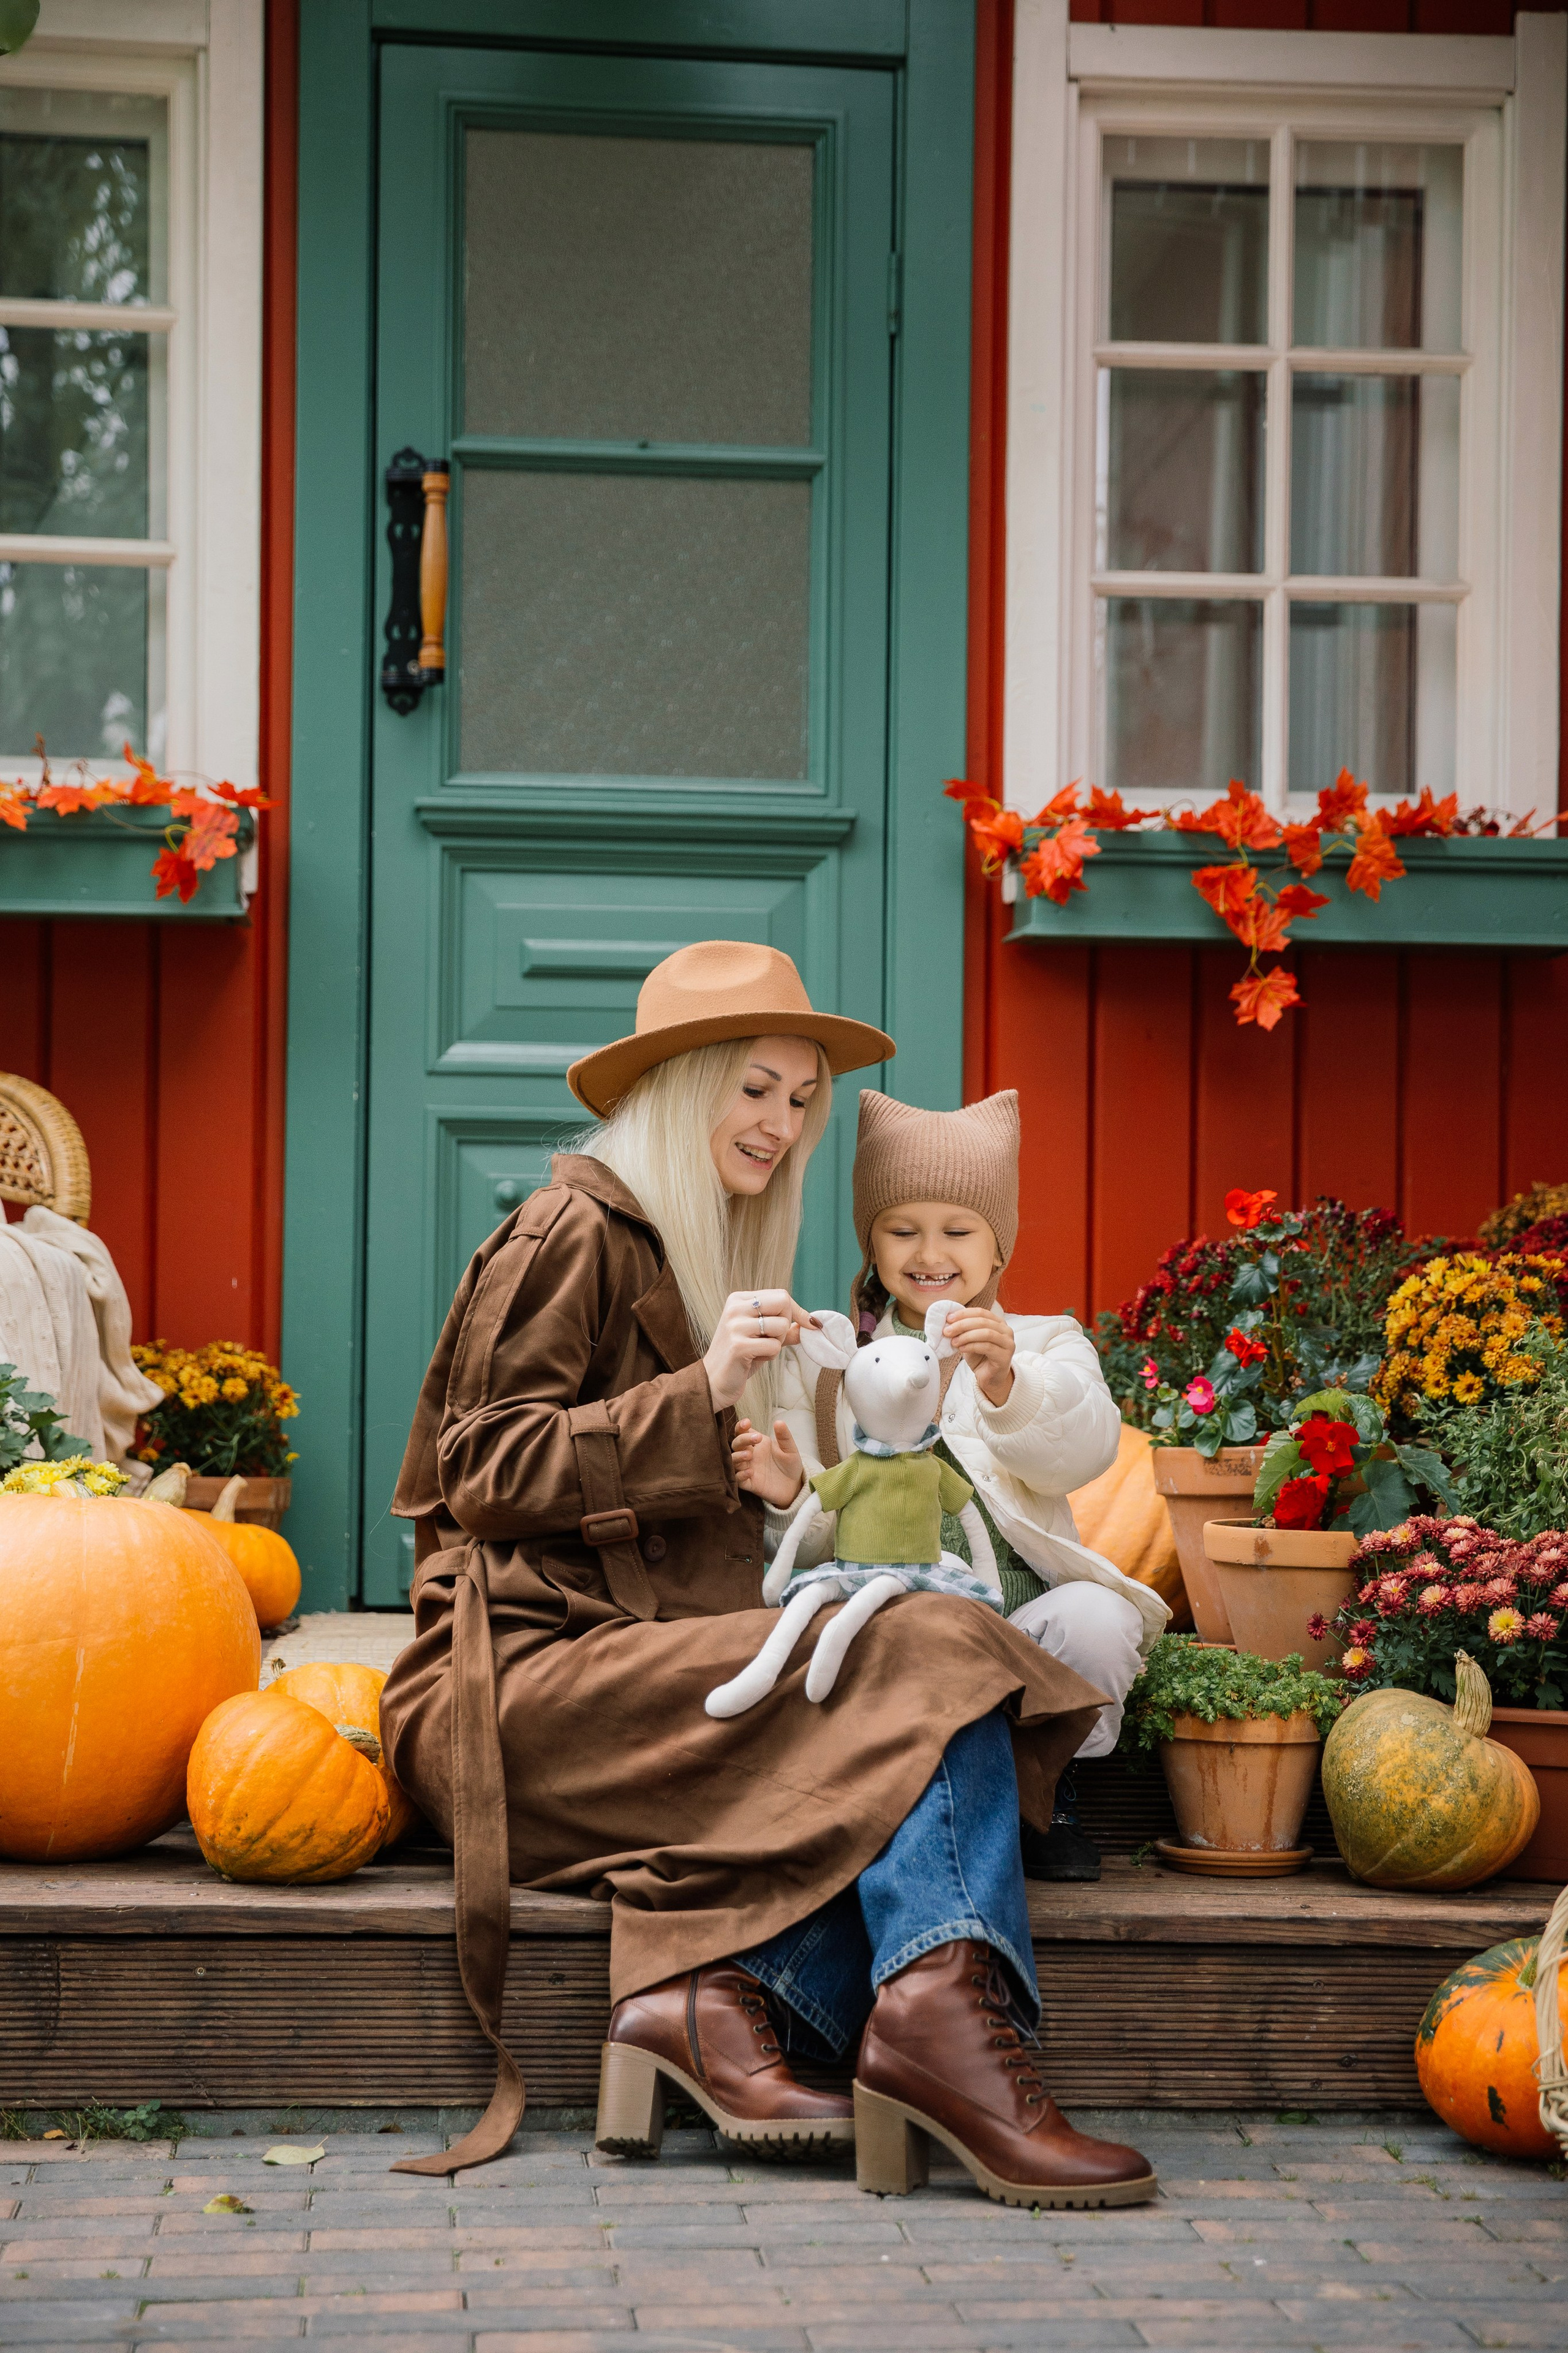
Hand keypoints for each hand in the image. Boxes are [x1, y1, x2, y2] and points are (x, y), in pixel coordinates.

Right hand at [703, 1289, 818, 1412]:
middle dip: (786, 1324)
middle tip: (771, 1339)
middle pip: (783, 1303)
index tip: (808, 1324)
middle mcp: (735, 1308)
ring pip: (781, 1325)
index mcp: (739, 1299)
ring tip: (759, 1350)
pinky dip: (770, 1356)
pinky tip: (754, 1359)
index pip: (781, 1295)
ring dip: (777, 1343)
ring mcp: (735, 1326)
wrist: (714, 1381)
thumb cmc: (741, 1357)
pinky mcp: (738, 1346)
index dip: (797, 1311)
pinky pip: (774, 1346)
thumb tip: (813, 1323)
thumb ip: (786, 1328)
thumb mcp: (763, 1336)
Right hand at [732, 1417, 805, 1508]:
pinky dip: (741, 1475)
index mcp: (757, 1443)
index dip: (741, 1426)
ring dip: (738, 1456)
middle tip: (756, 1438)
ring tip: (749, 1454)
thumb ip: (784, 1436)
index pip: (743, 1432)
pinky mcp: (749, 1483)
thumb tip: (779, 1422)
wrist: (794, 1485)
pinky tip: (750, 1472)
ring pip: (733, 1461)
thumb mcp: (789, 1449)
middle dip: (742, 1439)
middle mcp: (750, 1454)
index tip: (747, 1422)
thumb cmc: (790, 1464)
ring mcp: (748, 1468)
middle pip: (736, 1444)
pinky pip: (738, 1479)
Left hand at [944, 1304, 1015, 1406]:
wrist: (989, 1378)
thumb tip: (949, 1322)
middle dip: (962, 1325)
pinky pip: (987, 1347)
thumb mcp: (970, 1340)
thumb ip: (964, 1330)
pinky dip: (971, 1346)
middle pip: (982, 1321)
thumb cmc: (980, 1357)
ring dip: (966, 1336)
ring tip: (953, 1342)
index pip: (981, 1312)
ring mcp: (1008, 1343)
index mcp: (998, 1322)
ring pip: (986, 1333)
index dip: (964, 1314)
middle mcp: (1006, 1331)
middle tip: (947, 1331)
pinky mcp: (1005, 1356)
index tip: (949, 1318)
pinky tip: (961, 1349)